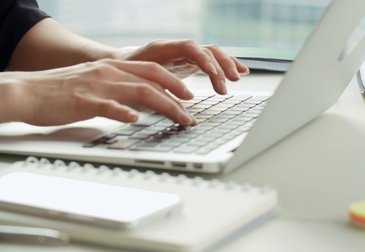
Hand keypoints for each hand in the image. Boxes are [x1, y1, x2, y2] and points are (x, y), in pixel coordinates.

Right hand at [0, 59, 197, 125]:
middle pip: (153, 80)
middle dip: (177, 95)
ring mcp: (98, 86)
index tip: (189, 95)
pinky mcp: (83, 101)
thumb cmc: (61, 91)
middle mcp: (109, 72)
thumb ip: (118, 89)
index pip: (152, 71)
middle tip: (192, 110)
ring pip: (140, 91)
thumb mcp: (95, 83)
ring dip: (165, 106)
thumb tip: (141, 104)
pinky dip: (124, 112)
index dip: (174, 82)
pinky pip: (108, 105)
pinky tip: (135, 119)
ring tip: (180, 119)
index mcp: (113, 67)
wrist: (27, 91)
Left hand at [117, 39, 249, 94]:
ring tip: (237, 78)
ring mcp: (186, 54)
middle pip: (206, 50)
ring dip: (227, 65)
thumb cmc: (127, 75)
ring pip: (212, 54)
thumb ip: (153, 90)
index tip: (213, 74)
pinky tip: (240, 72)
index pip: (189, 48)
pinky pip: (212, 60)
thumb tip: (169, 105)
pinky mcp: (191, 62)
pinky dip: (226, 65)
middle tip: (227, 84)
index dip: (203, 60)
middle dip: (220, 66)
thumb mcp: (137, 83)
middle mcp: (178, 48)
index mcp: (163, 49)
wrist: (121, 66)